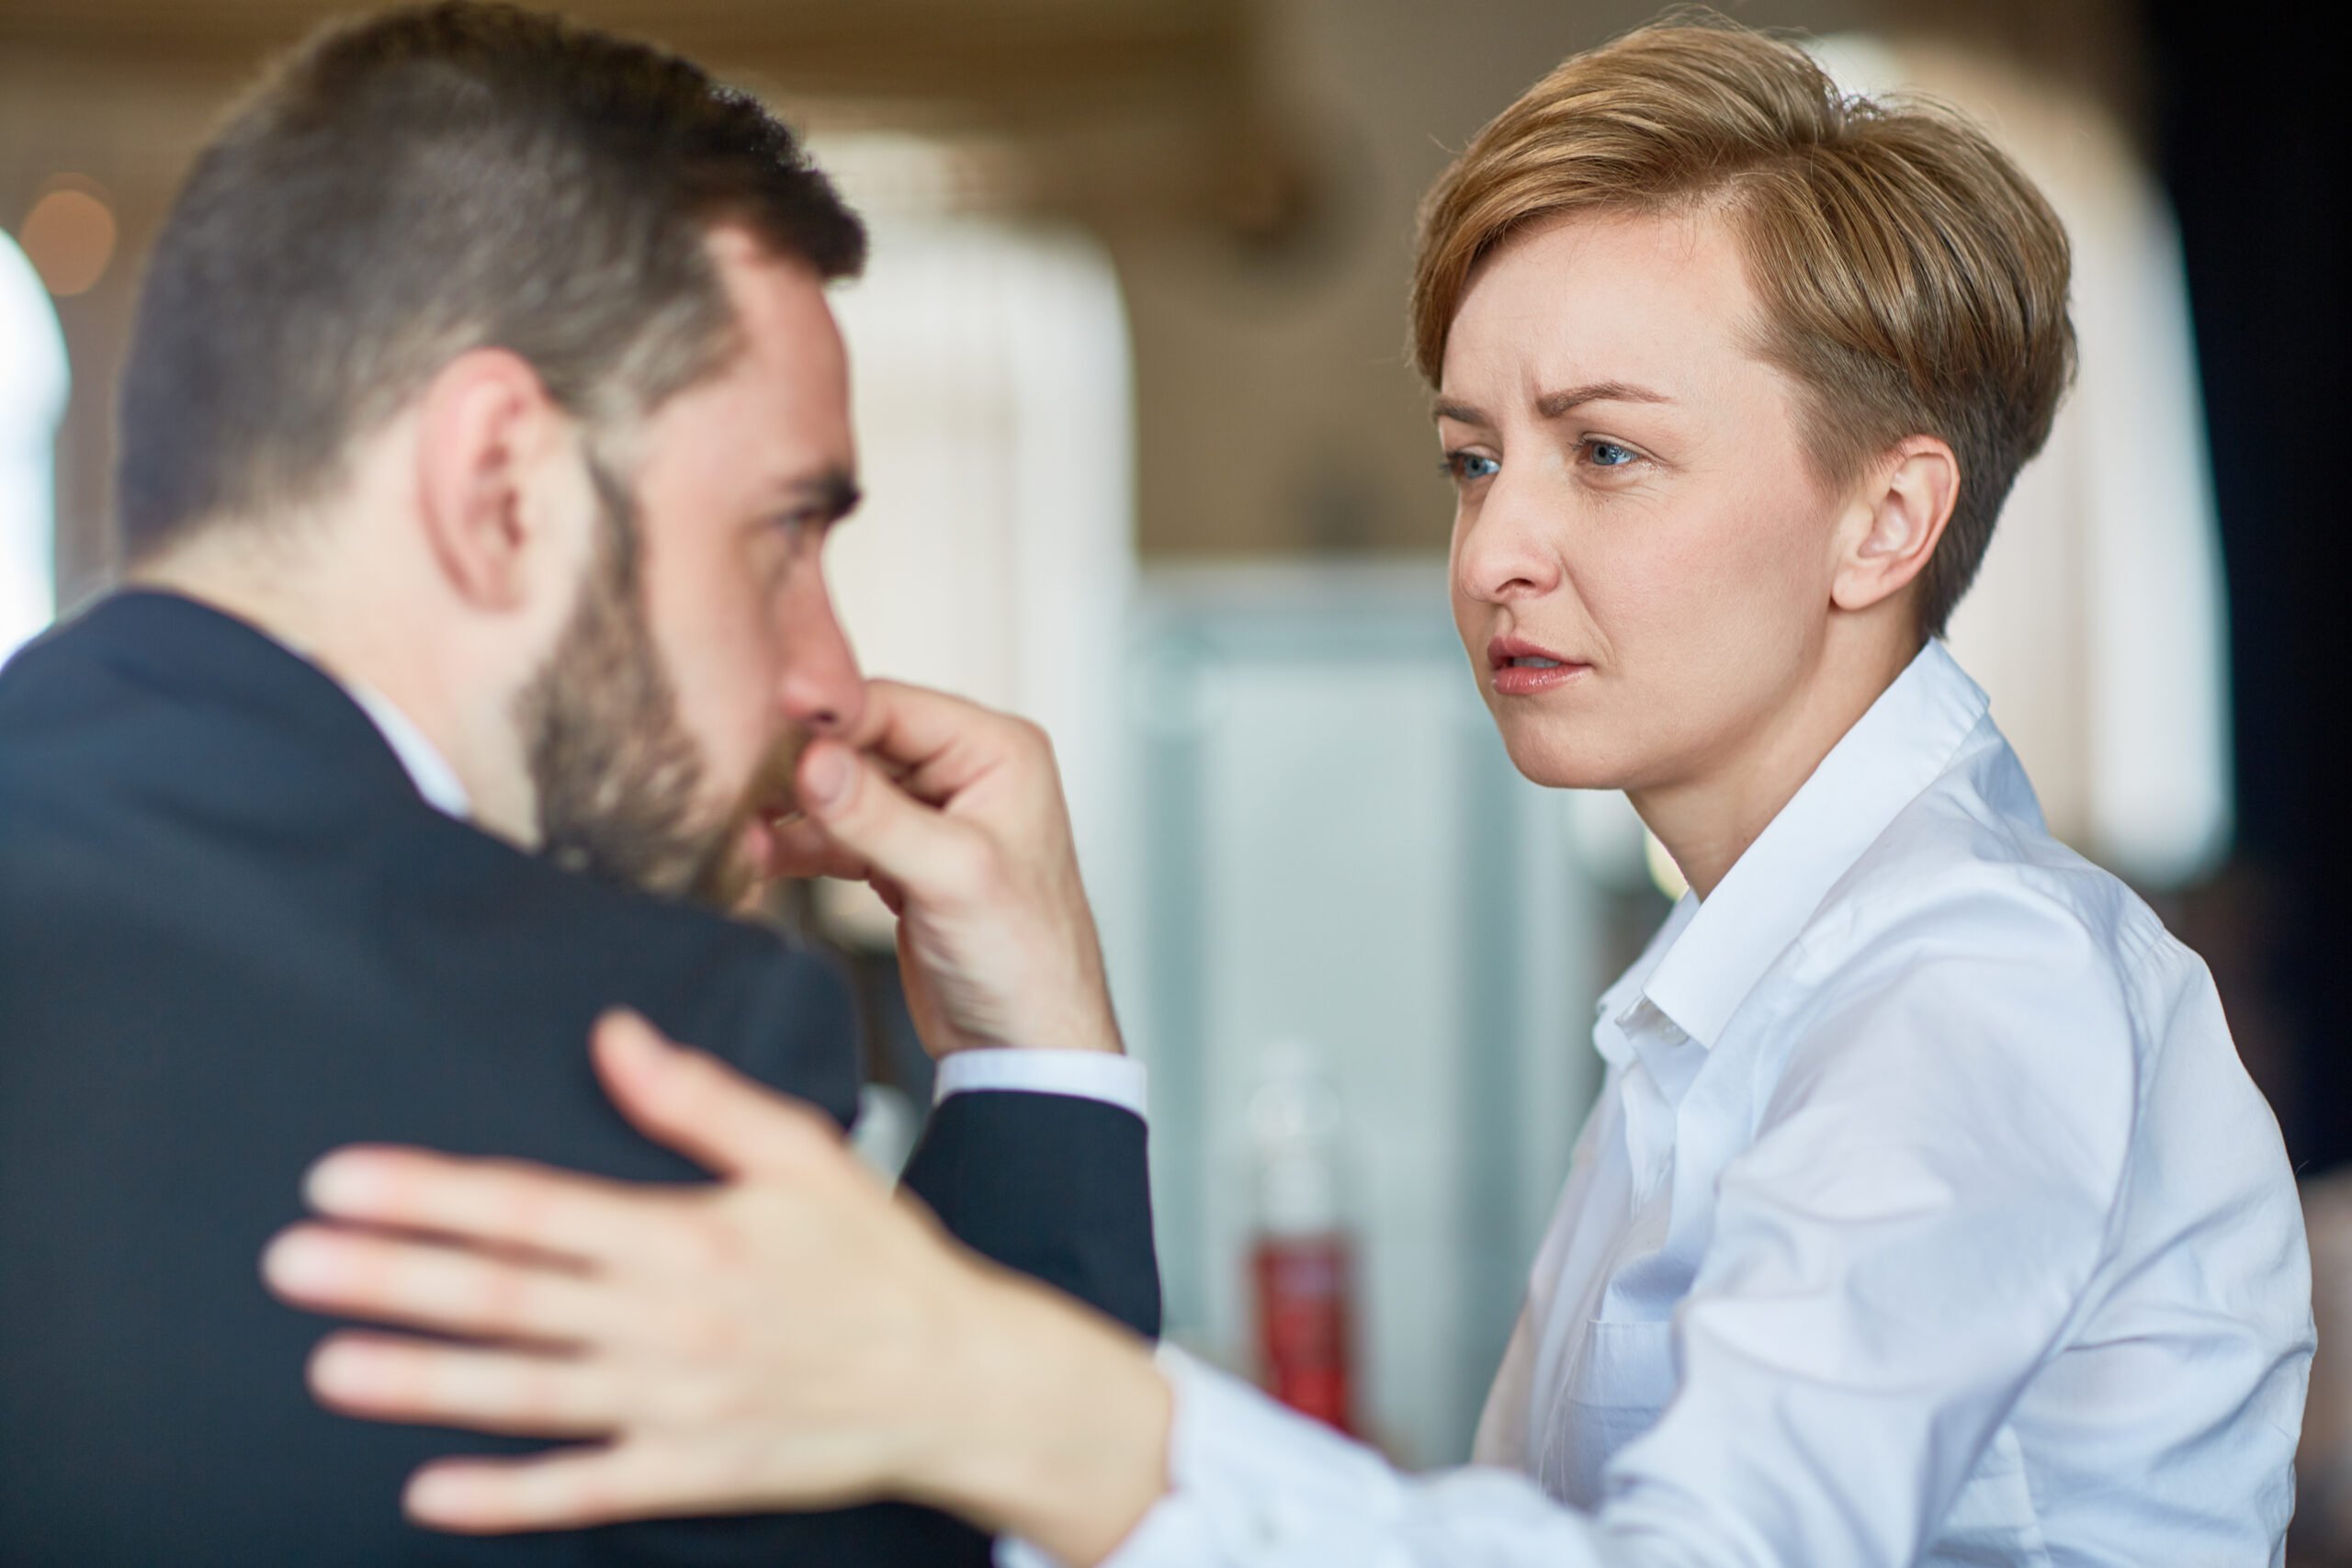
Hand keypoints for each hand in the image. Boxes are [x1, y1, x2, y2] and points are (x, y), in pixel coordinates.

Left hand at [261, 1012, 1169, 1560]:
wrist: (959, 1377)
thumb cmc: (878, 1258)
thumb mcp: (803, 1154)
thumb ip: (700, 1098)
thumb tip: (613, 1035)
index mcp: (691, 1234)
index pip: (534, 1209)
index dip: (430, 1194)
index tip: (343, 1181)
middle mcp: (671, 1322)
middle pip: (509, 1297)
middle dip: (392, 1278)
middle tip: (291, 1265)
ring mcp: (676, 1406)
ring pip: (528, 1393)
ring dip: (423, 1381)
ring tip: (331, 1366)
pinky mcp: (691, 1474)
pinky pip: (584, 1488)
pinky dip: (506, 1494)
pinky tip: (429, 1489)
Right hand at [774, 680, 1119, 1058]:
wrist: (1026, 1048)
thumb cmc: (1027, 962)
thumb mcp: (952, 877)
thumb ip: (877, 817)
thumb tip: (812, 761)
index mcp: (997, 752)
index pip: (890, 706)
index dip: (823, 717)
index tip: (758, 723)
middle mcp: (966, 772)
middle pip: (858, 742)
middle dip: (798, 766)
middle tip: (735, 780)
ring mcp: (931, 816)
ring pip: (841, 789)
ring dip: (791, 809)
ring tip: (739, 826)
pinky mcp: (901, 859)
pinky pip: (838, 834)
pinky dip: (800, 844)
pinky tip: (759, 855)